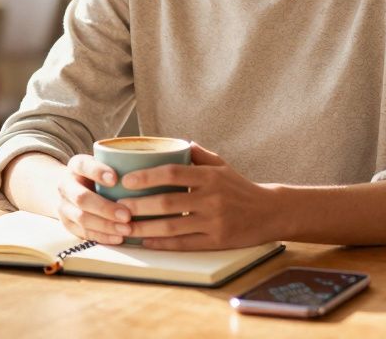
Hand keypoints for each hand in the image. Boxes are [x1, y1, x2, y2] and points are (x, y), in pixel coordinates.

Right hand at [56, 154, 132, 244]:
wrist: (75, 189)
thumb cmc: (101, 176)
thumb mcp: (106, 164)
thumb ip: (121, 165)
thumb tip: (152, 170)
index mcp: (76, 165)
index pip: (83, 165)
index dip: (97, 172)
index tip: (115, 179)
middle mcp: (65, 185)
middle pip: (82, 198)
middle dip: (105, 208)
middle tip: (127, 215)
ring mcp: (64, 206)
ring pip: (82, 218)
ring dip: (106, 225)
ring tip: (127, 229)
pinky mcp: (67, 224)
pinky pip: (83, 233)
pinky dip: (102, 236)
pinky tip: (118, 238)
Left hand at [119, 143, 273, 249]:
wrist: (269, 212)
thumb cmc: (239, 187)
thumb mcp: (221, 165)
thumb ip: (196, 154)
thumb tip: (171, 141)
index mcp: (209, 177)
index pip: (172, 173)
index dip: (146, 177)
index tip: (125, 180)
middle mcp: (211, 198)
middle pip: (167, 202)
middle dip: (138, 205)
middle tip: (116, 207)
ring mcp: (214, 221)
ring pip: (172, 225)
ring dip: (144, 228)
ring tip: (124, 228)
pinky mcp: (217, 241)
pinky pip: (184, 243)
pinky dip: (162, 243)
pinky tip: (146, 242)